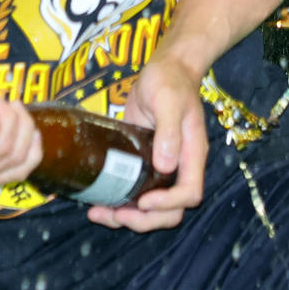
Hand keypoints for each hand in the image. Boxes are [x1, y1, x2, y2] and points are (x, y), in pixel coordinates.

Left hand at [87, 56, 207, 231]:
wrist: (164, 70)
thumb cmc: (170, 82)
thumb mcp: (169, 101)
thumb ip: (168, 130)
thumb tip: (164, 165)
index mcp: (192, 156)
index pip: (189, 193)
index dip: (168, 203)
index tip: (143, 202)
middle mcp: (178, 167)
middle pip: (170, 210)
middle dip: (144, 219)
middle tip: (114, 216)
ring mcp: (160, 167)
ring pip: (150, 206)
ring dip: (127, 215)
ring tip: (97, 214)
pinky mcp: (142, 161)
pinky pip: (135, 189)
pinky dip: (118, 199)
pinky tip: (97, 200)